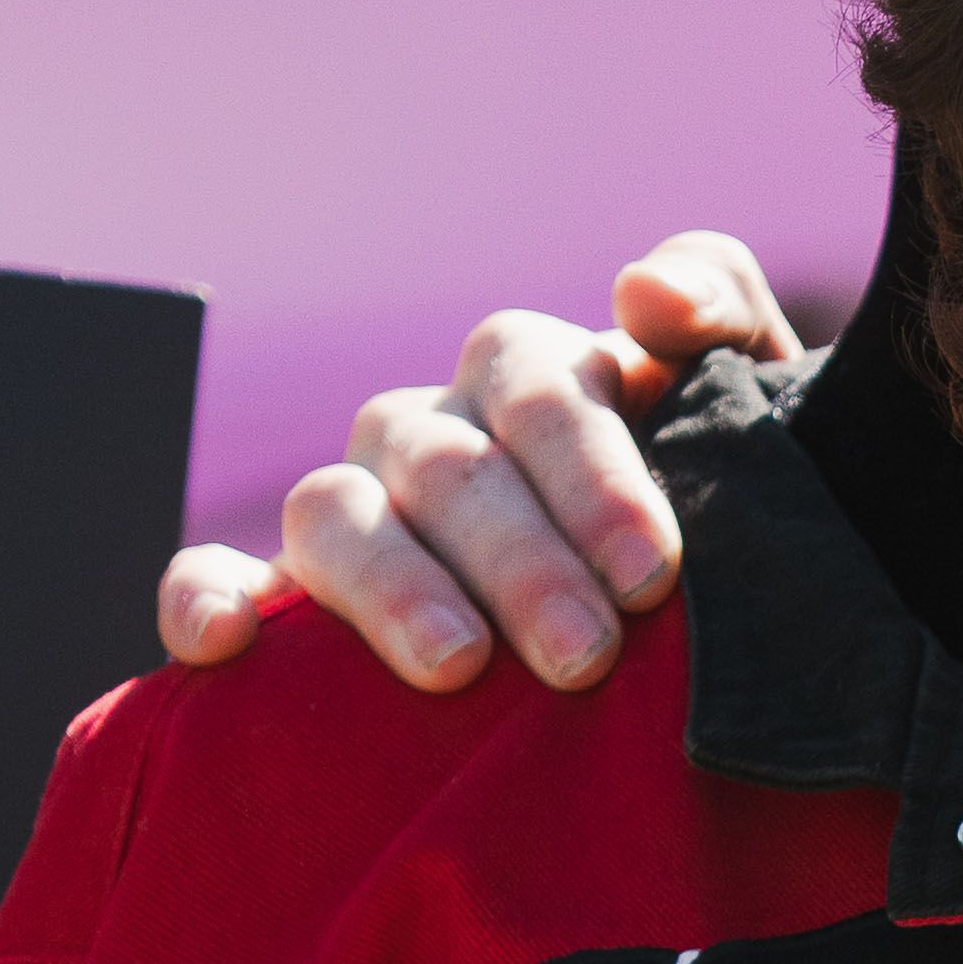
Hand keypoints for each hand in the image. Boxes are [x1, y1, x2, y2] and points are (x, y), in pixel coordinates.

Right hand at [157, 233, 807, 689]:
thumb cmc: (725, 524)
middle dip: (519, 560)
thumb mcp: (756, 419)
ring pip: (333, 512)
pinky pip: (213, 575)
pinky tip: (225, 643)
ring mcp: (355, 513)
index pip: (537, 384)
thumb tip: (643, 295)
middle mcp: (434, 435)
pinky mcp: (289, 600)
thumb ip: (723, 319)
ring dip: (393, 587)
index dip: (589, 471)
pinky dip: (205, 596)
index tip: (654, 572)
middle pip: (445, 464)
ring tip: (459, 668)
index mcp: (534, 383)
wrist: (700, 644)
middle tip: (586, 654)